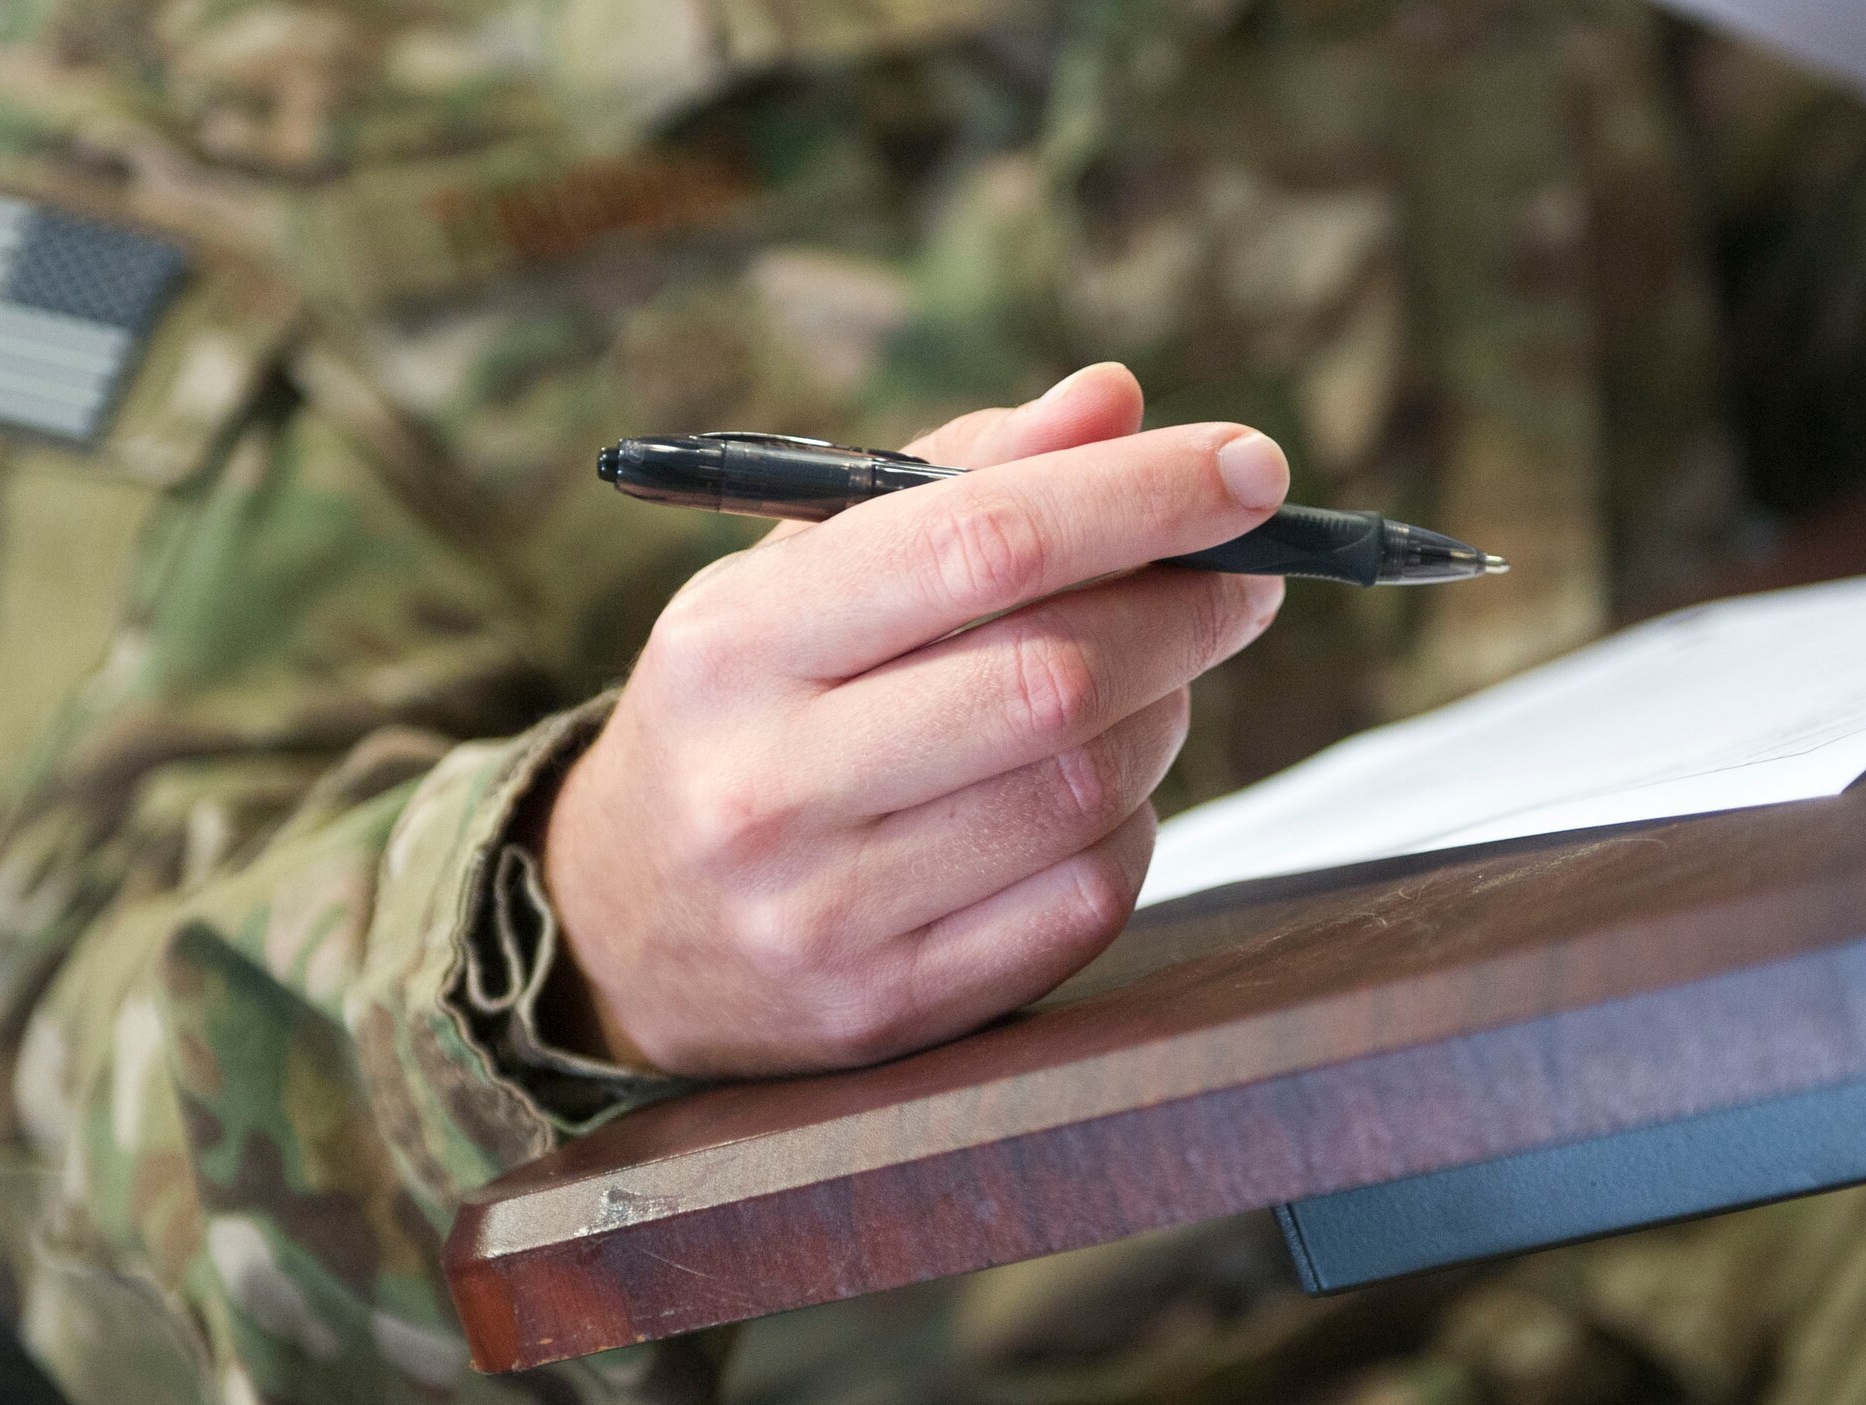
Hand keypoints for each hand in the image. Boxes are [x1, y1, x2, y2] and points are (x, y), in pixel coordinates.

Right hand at [539, 364, 1288, 1076]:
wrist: (617, 931)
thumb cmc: (739, 715)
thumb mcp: (792, 579)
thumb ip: (951, 480)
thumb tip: (1114, 402)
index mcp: (735, 644)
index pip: (980, 543)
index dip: (1140, 495)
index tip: (1248, 468)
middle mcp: (767, 784)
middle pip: (1055, 679)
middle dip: (1187, 609)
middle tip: (1240, 576)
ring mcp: (826, 915)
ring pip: (1085, 792)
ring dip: (1167, 715)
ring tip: (1156, 680)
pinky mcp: (889, 1011)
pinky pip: (1083, 902)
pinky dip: (1130, 825)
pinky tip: (1100, 792)